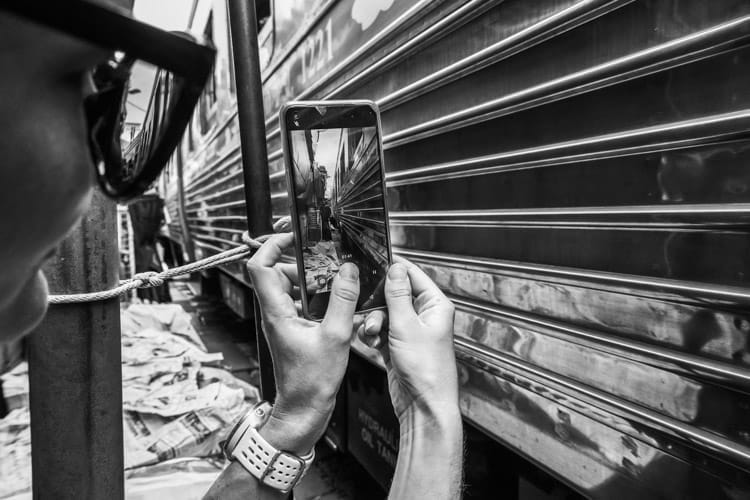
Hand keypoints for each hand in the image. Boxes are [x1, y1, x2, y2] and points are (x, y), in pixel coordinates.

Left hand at [246, 233, 359, 453]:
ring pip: (290, 286)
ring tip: (336, 281)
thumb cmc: (311, 382)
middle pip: (277, 271)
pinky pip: (300, 301)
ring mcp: (282, 321)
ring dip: (311, 279)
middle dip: (302, 261)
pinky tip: (336, 301)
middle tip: (327, 259)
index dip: (272, 244)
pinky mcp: (292, 329)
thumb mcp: (336, 337)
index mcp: (276, 311)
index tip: (294, 235)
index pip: (259, 266)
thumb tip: (349, 270)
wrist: (303, 410)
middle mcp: (275, 313)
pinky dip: (316, 295)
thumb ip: (343, 300)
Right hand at [358, 260, 458, 421]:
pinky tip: (372, 345)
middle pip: (394, 295)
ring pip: (384, 314)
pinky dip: (373, 336)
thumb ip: (397, 295)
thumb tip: (395, 268)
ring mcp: (411, 332)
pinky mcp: (399, 347)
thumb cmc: (427, 371)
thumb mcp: (406, 326)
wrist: (423, 407)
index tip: (372, 264)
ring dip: (373, 322)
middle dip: (377, 304)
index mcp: (435, 306)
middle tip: (369, 311)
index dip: (393, 269)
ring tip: (371, 334)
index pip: (413, 275)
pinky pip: (381, 332)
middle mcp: (425, 317)